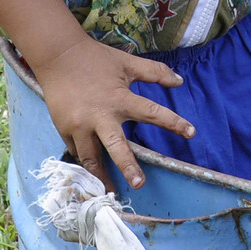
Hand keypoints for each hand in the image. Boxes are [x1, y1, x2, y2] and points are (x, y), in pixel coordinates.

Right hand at [31, 35, 194, 189]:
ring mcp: (79, 125)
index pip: (152, 113)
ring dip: (101, 176)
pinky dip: (86, 163)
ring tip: (111, 192)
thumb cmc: (97, 59)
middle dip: (127, 166)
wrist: (58, 56)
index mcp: (119, 99)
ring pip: (91, 157)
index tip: (192, 133)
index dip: (173, 122)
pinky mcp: (64, 129)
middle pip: (116, 146)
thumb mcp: (128, 63)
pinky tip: (93, 174)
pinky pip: (76, 151)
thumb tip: (180, 81)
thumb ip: (155, 72)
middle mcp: (99, 116)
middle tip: (140, 184)